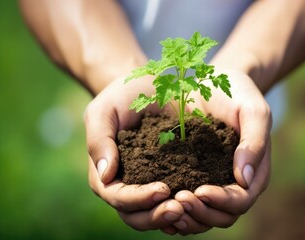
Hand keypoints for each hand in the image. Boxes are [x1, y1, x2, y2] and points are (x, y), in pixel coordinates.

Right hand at [84, 78, 183, 230]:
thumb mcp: (104, 111)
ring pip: (157, 215)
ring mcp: (148, 186)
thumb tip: (105, 175)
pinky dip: (188, 208)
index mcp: (107, 175)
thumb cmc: (120, 98)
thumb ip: (99, 140)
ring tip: (194, 206)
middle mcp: (127, 187)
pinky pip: (176, 202)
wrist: (145, 87)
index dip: (139, 198)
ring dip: (175, 216)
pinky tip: (204, 201)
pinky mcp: (170, 179)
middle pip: (137, 216)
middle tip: (181, 208)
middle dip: (157, 215)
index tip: (163, 189)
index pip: (118, 197)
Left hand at [171, 69, 271, 234]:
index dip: (221, 201)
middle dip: (200, 212)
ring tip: (165, 204)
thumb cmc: (238, 94)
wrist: (216, 83)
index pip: (240, 200)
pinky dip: (175, 209)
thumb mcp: (253, 111)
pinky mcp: (195, 177)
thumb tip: (244, 178)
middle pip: (221, 215)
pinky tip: (157, 203)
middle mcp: (235, 184)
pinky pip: (188, 203)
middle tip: (177, 199)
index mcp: (254, 173)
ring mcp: (214, 183)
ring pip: (203, 215)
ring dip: (186, 216)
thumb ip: (255, 142)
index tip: (199, 190)